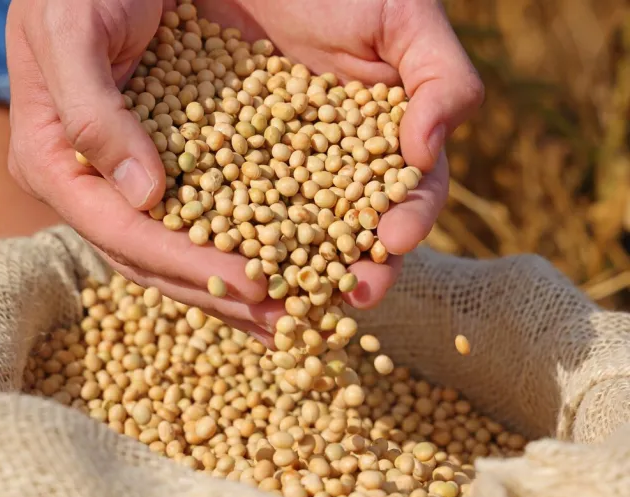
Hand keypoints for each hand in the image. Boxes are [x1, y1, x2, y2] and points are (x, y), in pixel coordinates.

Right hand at [5, 0, 280, 340]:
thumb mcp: (71, 34)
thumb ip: (93, 115)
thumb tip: (141, 196)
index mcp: (53, 162)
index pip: (122, 231)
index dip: (186, 265)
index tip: (252, 286)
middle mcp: (89, 185)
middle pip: (152, 258)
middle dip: (219, 294)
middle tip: (284, 324)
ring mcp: (124, 180)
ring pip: (179, 248)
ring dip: (235, 285)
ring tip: (293, 315)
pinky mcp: (161, 165)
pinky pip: (202, 214)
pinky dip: (242, 242)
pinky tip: (284, 264)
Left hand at [195, 0, 482, 307]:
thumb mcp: (407, 19)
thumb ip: (442, 81)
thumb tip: (429, 152)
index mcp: (387, 142)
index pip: (407, 197)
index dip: (407, 221)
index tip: (394, 241)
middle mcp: (336, 166)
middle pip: (351, 230)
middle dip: (354, 265)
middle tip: (353, 293)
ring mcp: (282, 167)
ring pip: (291, 230)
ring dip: (294, 268)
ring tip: (292, 295)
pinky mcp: (229, 160)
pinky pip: (231, 204)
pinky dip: (232, 236)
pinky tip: (228, 262)